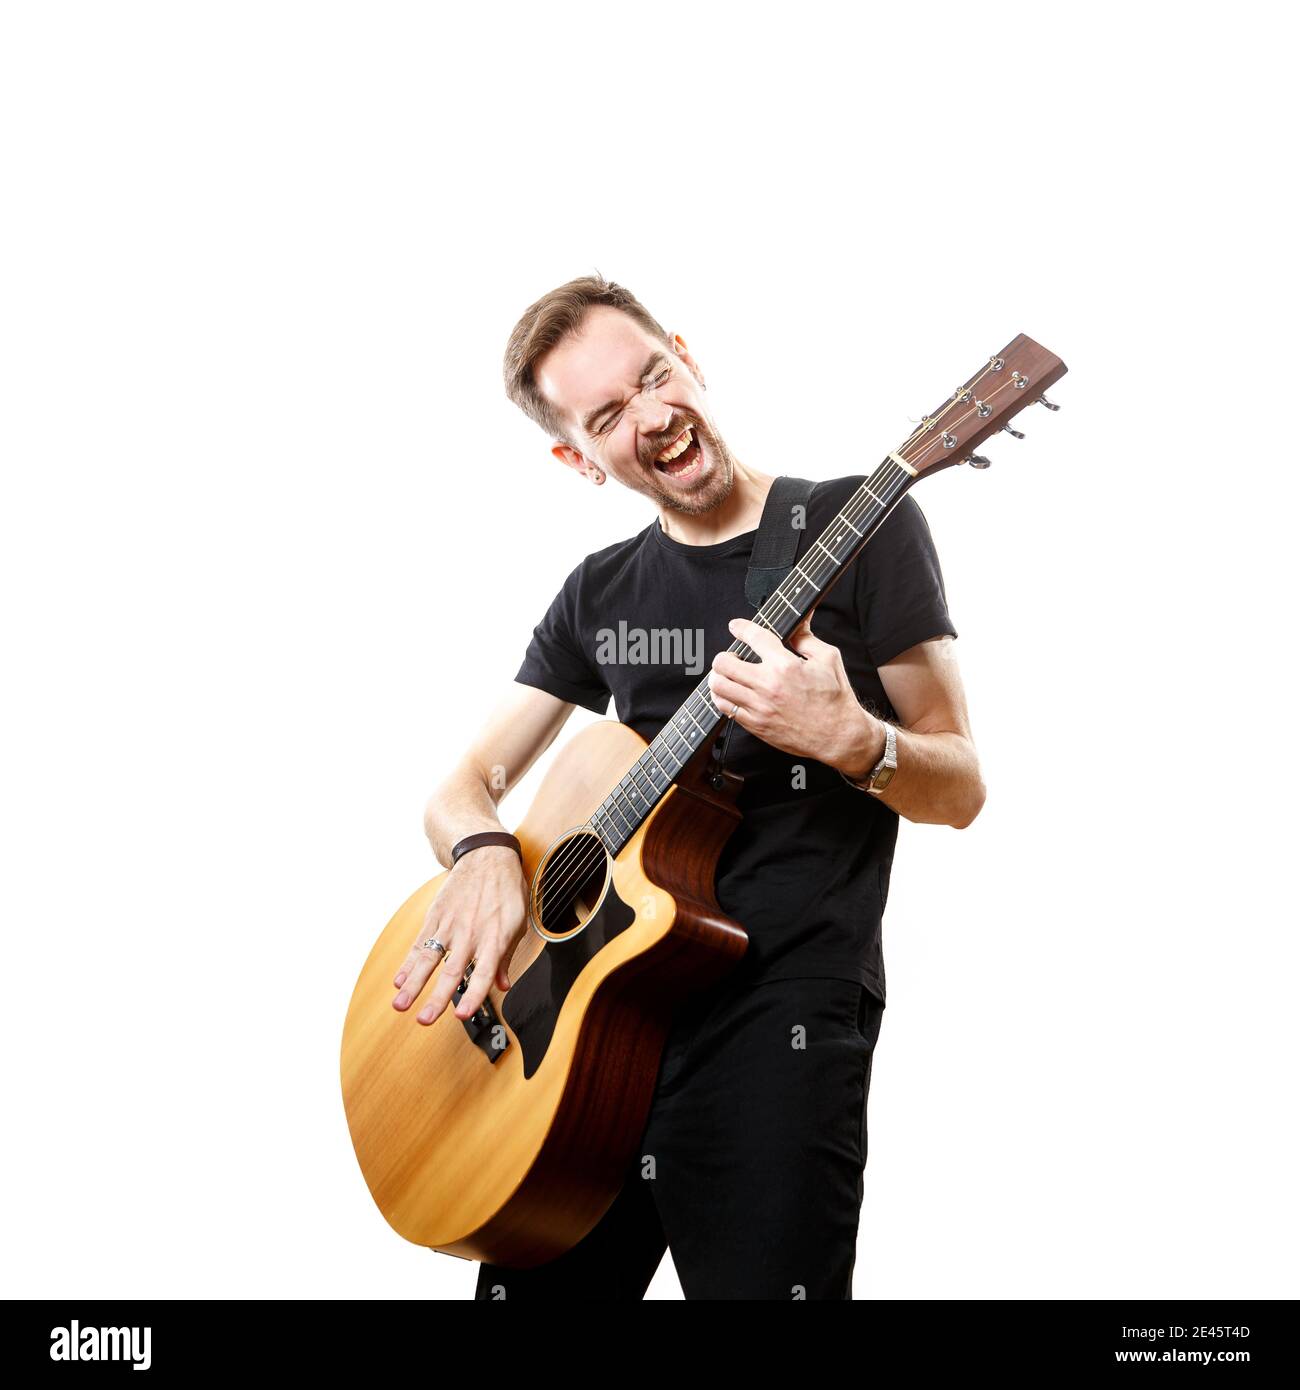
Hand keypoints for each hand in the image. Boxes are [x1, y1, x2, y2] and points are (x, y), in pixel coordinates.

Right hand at [392, 845, 528, 1026]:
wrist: (486, 856)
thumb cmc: (506, 890)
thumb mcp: (518, 923)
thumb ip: (507, 957)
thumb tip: (503, 985)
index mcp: (494, 938)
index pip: (483, 974)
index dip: (473, 996)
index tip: (461, 1015)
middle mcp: (470, 934)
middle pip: (451, 972)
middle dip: (436, 998)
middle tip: (425, 1019)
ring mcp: (449, 926)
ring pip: (428, 960)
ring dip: (413, 984)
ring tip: (400, 1004)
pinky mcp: (435, 917)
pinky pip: (420, 943)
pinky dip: (408, 962)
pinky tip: (398, 980)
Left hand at [707, 615, 884, 774]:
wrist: (838, 735)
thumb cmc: (835, 698)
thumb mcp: (828, 659)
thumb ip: (807, 637)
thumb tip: (799, 619)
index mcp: (785, 666)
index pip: (754, 637)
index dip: (740, 627)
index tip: (735, 626)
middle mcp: (768, 686)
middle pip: (724, 663)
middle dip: (724, 655)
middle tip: (732, 656)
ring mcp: (759, 707)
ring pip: (719, 686)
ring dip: (719, 676)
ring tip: (727, 675)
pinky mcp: (756, 725)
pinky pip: (725, 708)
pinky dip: (722, 697)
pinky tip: (731, 693)